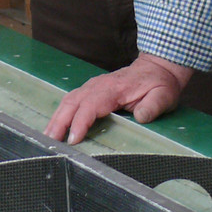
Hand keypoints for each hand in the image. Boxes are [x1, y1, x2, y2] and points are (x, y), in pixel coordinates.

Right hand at [44, 54, 193, 143]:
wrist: (157, 68)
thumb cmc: (160, 84)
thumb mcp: (164, 95)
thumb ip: (153, 106)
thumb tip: (140, 116)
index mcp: (114, 88)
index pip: (91, 104)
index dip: (80, 122)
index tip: (73, 139)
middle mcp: (98, 85)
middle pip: (72, 102)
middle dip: (60, 122)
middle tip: (51, 142)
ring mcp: (93, 86)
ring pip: (68, 100)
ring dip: (57, 119)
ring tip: (48, 138)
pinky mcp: (91, 90)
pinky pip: (71, 101)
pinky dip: (61, 114)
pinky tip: (56, 127)